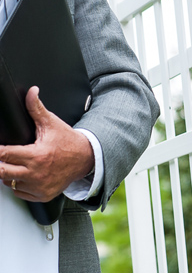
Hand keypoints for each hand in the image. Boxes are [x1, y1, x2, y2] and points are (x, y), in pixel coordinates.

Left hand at [0, 87, 93, 201]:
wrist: (86, 158)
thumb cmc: (68, 141)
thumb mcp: (51, 123)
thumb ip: (36, 108)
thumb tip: (31, 92)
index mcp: (36, 155)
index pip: (4, 154)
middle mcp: (36, 173)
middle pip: (1, 172)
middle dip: (0, 163)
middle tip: (5, 156)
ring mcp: (39, 186)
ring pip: (9, 183)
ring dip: (8, 174)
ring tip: (18, 164)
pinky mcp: (42, 195)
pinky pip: (19, 193)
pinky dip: (19, 185)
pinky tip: (26, 175)